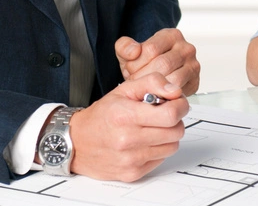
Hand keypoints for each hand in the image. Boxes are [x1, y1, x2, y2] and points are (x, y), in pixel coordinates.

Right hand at [68, 73, 187, 181]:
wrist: (77, 143)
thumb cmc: (102, 116)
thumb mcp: (124, 89)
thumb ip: (153, 83)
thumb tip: (175, 91)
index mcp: (125, 115)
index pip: (171, 114)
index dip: (180, 106)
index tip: (177, 103)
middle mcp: (127, 139)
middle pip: (176, 131)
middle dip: (175, 121)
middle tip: (163, 116)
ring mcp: (130, 159)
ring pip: (172, 147)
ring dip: (167, 136)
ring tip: (152, 129)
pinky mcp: (132, 173)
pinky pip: (161, 159)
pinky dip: (157, 150)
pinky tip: (144, 142)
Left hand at [115, 28, 200, 95]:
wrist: (154, 77)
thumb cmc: (143, 63)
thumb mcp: (128, 52)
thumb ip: (124, 47)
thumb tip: (134, 51)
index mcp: (171, 36)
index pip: (152, 48)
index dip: (137, 63)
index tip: (131, 70)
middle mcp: (186, 48)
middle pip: (163, 64)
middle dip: (145, 76)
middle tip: (136, 83)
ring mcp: (193, 65)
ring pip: (173, 79)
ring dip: (155, 87)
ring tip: (145, 88)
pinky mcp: (195, 82)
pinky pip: (179, 91)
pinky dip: (164, 96)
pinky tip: (155, 94)